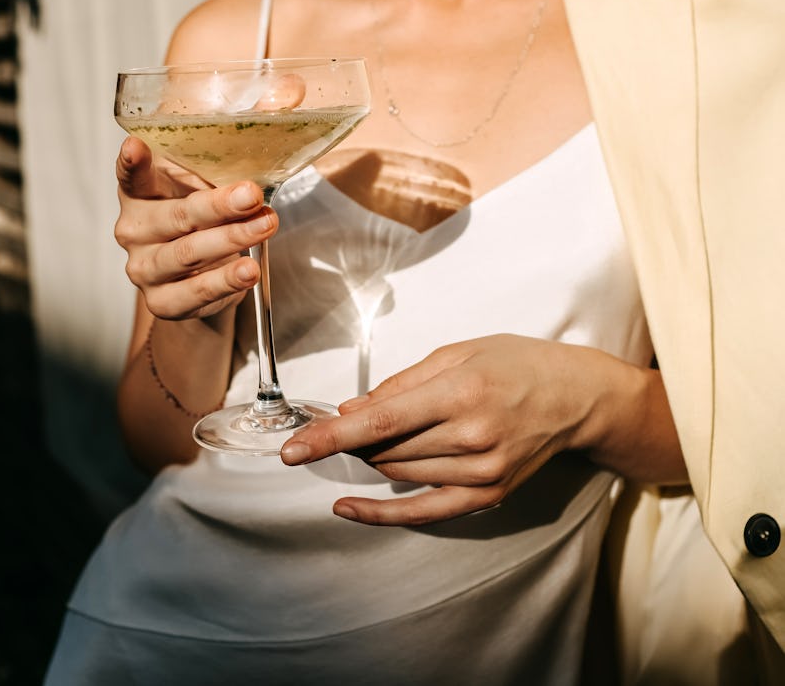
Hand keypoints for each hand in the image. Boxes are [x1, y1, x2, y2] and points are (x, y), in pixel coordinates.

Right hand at [114, 136, 277, 319]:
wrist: (208, 278)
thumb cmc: (211, 214)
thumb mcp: (225, 174)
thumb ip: (252, 130)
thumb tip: (292, 91)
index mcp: (143, 191)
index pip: (131, 174)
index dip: (132, 162)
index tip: (137, 146)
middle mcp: (136, 228)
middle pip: (175, 215)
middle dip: (216, 205)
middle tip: (252, 195)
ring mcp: (145, 267)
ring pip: (185, 253)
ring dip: (229, 239)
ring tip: (265, 226)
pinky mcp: (163, 301)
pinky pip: (192, 293)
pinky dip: (222, 282)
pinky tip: (248, 269)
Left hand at [281, 334, 609, 524]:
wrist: (575, 396)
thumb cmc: (516, 363)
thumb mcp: (457, 353)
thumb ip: (401, 384)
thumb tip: (351, 410)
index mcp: (460, 392)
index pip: (380, 422)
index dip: (330, 437)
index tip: (291, 450)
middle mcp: (472, 436)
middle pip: (385, 450)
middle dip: (353, 438)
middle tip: (343, 423)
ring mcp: (482, 472)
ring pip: (398, 474)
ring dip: (372, 458)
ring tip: (374, 438)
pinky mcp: (489, 495)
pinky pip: (424, 512)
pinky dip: (381, 513)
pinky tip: (349, 508)